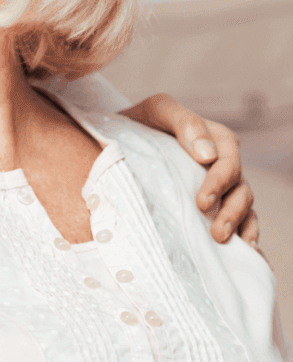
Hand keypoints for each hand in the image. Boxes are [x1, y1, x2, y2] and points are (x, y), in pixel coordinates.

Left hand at [120, 94, 256, 246]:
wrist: (117, 139)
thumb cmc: (140, 122)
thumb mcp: (156, 111)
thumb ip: (183, 122)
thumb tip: (207, 155)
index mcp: (215, 138)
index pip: (227, 160)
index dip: (218, 181)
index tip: (201, 203)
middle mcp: (222, 162)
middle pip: (239, 187)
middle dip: (230, 211)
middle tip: (216, 233)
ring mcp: (220, 184)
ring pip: (243, 204)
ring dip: (238, 224)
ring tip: (222, 241)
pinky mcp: (214, 202)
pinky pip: (240, 218)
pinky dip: (245, 233)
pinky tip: (244, 251)